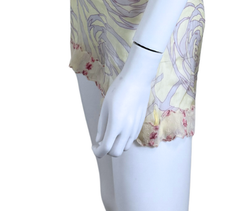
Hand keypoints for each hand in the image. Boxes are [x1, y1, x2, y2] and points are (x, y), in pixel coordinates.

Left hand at [92, 43, 161, 157]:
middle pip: (116, 153)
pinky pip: (131, 139)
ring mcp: (135, 128)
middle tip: (101, 142)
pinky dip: (123, 140)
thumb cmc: (118, 90)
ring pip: (125, 148)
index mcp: (116, 125)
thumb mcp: (105, 108)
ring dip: (116, 146)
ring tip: (110, 135)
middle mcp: (127, 130)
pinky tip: (120, 129)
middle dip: (107, 151)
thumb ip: (102, 126)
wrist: (137, 80)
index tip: (93, 146)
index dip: (97, 152)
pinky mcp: (140, 124)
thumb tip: (98, 141)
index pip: (105, 148)